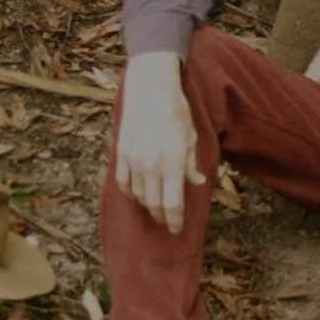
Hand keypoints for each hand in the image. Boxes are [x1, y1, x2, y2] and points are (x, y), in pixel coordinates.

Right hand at [114, 51, 205, 233]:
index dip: (175, 220)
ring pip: (139, 195)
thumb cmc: (176, 111)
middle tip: (168, 222)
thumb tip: (197, 183)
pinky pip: (124, 182)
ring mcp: (134, 160)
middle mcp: (151, 165)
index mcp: (172, 163)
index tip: (177, 229)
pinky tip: (138, 195)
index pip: (173, 203)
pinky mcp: (122, 154)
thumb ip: (191, 164)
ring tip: (156, 208)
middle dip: (162, 217)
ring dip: (148, 205)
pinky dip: (131, 192)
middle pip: (154, 203)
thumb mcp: (191, 137)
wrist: (149, 90)